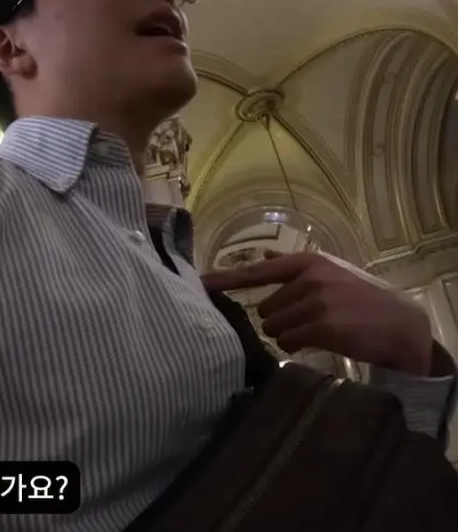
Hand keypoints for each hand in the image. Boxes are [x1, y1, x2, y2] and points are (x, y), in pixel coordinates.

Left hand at [200, 251, 433, 375]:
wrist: (402, 325)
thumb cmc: (363, 298)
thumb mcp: (332, 272)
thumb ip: (295, 267)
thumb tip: (266, 256)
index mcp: (308, 263)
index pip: (257, 270)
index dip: (225, 279)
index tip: (200, 283)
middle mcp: (308, 278)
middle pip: (265, 308)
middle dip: (279, 319)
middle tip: (306, 322)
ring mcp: (316, 302)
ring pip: (274, 326)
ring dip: (288, 334)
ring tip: (315, 331)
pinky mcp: (323, 326)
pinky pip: (288, 341)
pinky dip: (297, 346)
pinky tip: (318, 342)